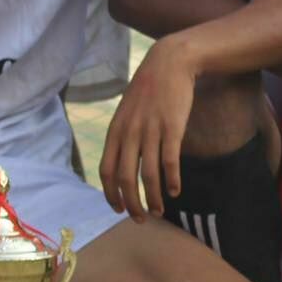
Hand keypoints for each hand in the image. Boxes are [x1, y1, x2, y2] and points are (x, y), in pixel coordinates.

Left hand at [99, 36, 195, 219]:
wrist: (170, 62)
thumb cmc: (149, 88)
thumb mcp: (126, 110)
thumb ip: (122, 135)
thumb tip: (121, 163)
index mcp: (116, 130)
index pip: (106, 171)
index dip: (111, 194)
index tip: (119, 209)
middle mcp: (130, 132)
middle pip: (125, 178)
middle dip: (131, 204)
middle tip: (140, 219)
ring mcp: (151, 130)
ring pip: (148, 175)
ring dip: (153, 198)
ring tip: (160, 211)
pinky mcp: (172, 127)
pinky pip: (170, 161)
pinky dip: (172, 180)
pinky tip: (176, 191)